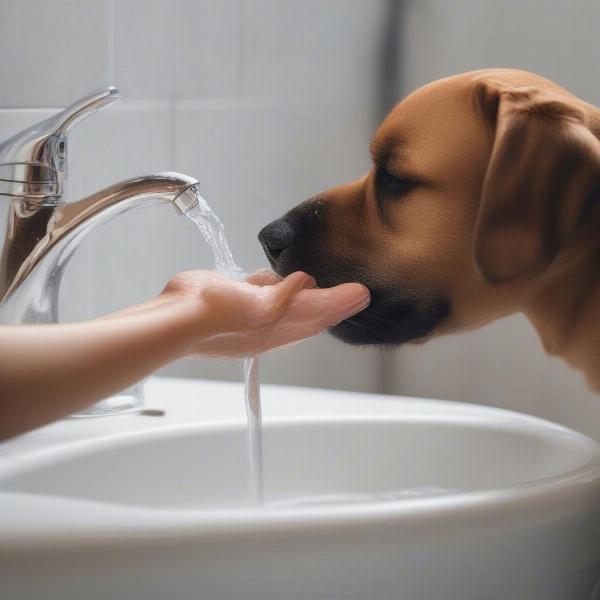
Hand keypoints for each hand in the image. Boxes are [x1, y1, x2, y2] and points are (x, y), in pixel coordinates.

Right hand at [160, 269, 369, 356]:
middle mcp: (269, 322)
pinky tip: (284, 275)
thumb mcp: (257, 310)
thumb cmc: (213, 317)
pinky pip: (265, 289)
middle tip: (358, 292)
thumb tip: (305, 281)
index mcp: (279, 327)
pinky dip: (279, 284)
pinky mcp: (238, 297)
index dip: (340, 304)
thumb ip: (285, 298)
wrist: (175, 318)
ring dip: (311, 294)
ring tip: (331, 287)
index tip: (362, 293)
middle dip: (335, 302)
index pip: (318, 315)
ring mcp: (253, 311)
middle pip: (310, 311)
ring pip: (290, 300)